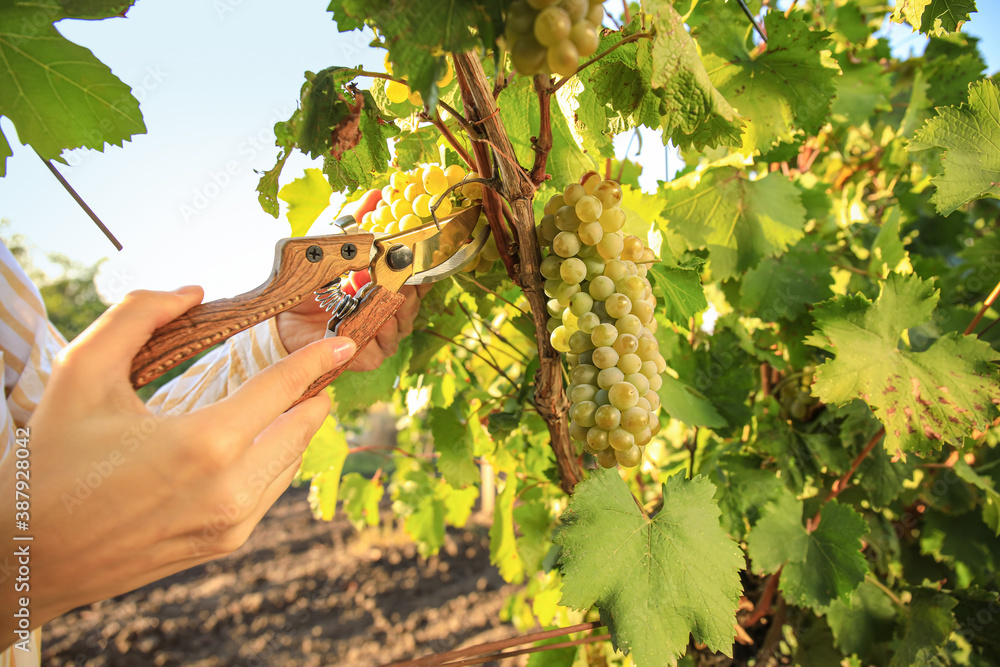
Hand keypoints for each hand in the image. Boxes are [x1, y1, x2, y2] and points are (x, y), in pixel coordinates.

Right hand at [4, 287, 355, 633]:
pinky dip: (274, 459)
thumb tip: (191, 293)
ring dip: (296, 427)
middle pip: (301, 428)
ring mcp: (232, 524)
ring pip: (290, 463)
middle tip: (316, 366)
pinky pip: (270, 492)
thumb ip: (138, 316)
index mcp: (204, 444)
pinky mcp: (224, 544)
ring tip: (291, 398)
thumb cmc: (50, 462)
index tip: (343, 343)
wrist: (25, 557)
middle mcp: (231, 489)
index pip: (283, 389)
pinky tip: (259, 439)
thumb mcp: (81, 373)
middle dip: (312, 393)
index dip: (317, 360)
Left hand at [275, 188, 432, 371]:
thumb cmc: (313, 283)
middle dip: (404, 285)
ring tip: (369, 290)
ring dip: (386, 303)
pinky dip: (375, 327)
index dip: (422, 268)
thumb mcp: (336, 246)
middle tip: (391, 270)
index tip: (419, 253)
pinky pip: (384, 342)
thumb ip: (357, 221)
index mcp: (391, 288)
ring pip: (402, 321)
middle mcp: (393, 314)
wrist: (284, 318)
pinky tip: (365, 315)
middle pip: (414, 300)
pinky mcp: (371, 355)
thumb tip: (376, 193)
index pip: (420, 279)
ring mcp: (383, 336)